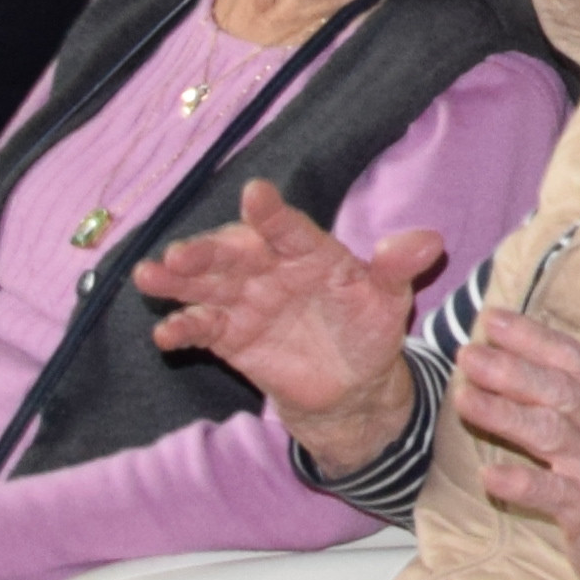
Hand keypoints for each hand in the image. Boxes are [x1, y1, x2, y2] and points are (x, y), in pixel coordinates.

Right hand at [140, 180, 446, 476]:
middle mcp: (271, 269)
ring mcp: (247, 301)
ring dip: (178, 281)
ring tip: (150, 276)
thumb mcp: (390, 299)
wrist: (352, 385)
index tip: (256, 194)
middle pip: (234, 254)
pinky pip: (203, 329)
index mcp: (311, 252)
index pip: (290, 230)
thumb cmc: (370, 328)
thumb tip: (429, 242)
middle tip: (181, 253)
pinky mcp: (230, 337)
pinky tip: (166, 334)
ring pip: (207, 286)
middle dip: (206, 251)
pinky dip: (183, 329)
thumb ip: (398, 268)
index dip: (273, 215)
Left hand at [454, 308, 579, 579]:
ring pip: (550, 433)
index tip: (492, 319)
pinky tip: (489, 476)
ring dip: (506, 414)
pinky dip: (521, 483)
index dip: (533, 338)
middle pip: (558, 391)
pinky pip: (551, 493)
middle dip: (511, 369)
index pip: (573, 360)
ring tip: (464, 398)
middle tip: (468, 353)